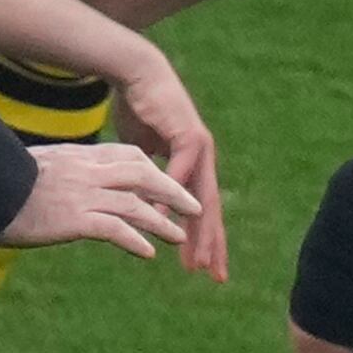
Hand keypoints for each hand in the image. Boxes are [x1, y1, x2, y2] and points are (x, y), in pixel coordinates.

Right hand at [0, 140, 203, 260]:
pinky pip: (114, 228)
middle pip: (143, 176)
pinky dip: (135, 240)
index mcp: (80, 158)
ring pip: (135, 204)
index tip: (168, 184)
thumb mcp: (36, 170)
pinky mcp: (74, 219)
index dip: (154, 171)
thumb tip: (68, 182)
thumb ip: (61, 173)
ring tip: (181, 237)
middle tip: (195, 208)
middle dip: (173, 192)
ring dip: (162, 221)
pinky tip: (149, 253)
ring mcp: (82, 195)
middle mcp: (86, 173)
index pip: (128, 158)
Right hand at [104, 51, 230, 279]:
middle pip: (210, 210)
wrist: (137, 76)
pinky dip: (176, 197)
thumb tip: (144, 200)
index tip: (201, 268)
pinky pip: (183, 173)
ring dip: (200, 230)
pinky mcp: (189, 136)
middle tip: (215, 276)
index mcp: (192, 167)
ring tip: (197, 257)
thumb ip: (149, 180)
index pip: (201, 211)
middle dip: (212, 245)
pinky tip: (169, 220)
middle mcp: (202, 160)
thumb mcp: (142, 156)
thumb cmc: (137, 111)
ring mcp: (200, 148)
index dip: (202, 239)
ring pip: (203, 197)